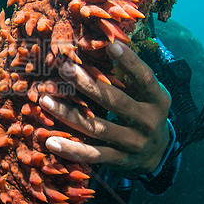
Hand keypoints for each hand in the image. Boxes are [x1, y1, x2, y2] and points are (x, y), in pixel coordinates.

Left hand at [38, 41, 171, 176]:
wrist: (158, 154)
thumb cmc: (146, 111)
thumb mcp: (148, 93)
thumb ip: (131, 74)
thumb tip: (106, 43)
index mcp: (158, 100)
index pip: (145, 78)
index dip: (131, 61)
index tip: (110, 44)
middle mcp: (148, 122)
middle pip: (115, 102)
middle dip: (87, 85)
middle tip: (64, 68)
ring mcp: (133, 143)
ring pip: (98, 128)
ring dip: (69, 114)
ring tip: (45, 100)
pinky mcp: (119, 160)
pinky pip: (93, 155)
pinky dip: (71, 149)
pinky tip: (50, 141)